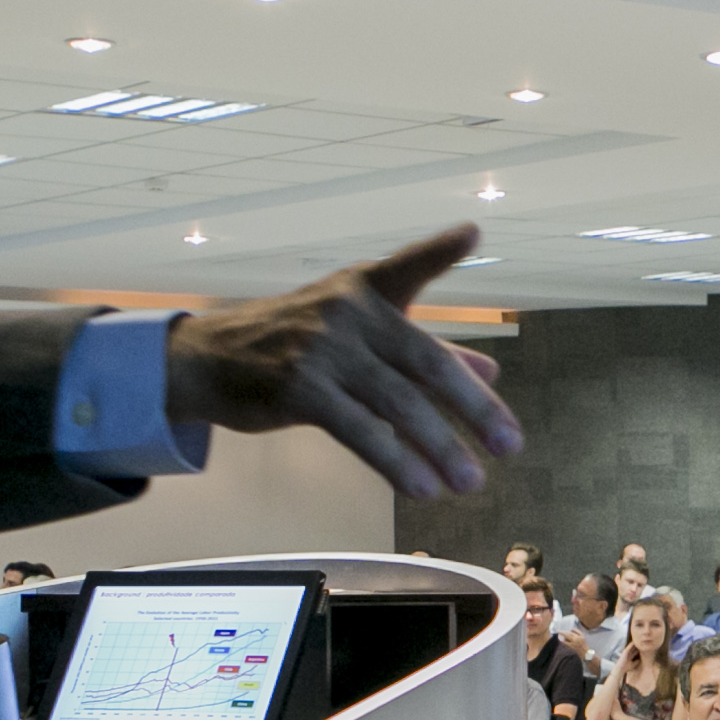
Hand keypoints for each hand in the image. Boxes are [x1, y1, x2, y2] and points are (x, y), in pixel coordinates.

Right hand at [165, 225, 522, 498]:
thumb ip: (427, 350)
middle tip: (510, 443)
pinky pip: (360, 432)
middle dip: (473, 408)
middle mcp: (348, 312)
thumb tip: (491, 370)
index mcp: (366, 289)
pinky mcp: (300, 389)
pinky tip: (422, 487)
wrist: (210, 359)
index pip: (408, 266)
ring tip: (470, 482)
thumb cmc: (295, 342)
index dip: (439, 249)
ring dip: (440, 448)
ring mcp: (323, 350)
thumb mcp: (358, 334)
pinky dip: (396, 462)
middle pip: (425, 362)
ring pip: (398, 404)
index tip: (471, 232)